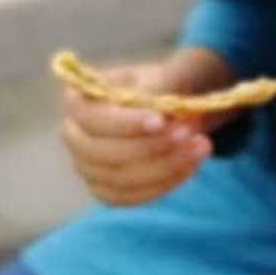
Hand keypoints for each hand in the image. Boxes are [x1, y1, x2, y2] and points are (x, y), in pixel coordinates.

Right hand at [56, 48, 236, 205]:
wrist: (171, 109)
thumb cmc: (162, 88)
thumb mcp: (162, 76)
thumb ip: (161, 91)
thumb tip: (164, 113)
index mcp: (79, 100)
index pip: (92, 117)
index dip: (125, 123)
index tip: (161, 120)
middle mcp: (75, 135)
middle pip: (101, 152)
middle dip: (149, 147)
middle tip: (189, 134)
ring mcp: (86, 166)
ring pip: (117, 178)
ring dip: (163, 167)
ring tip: (200, 147)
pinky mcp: (105, 189)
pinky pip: (128, 197)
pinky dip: (162, 185)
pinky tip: (190, 166)